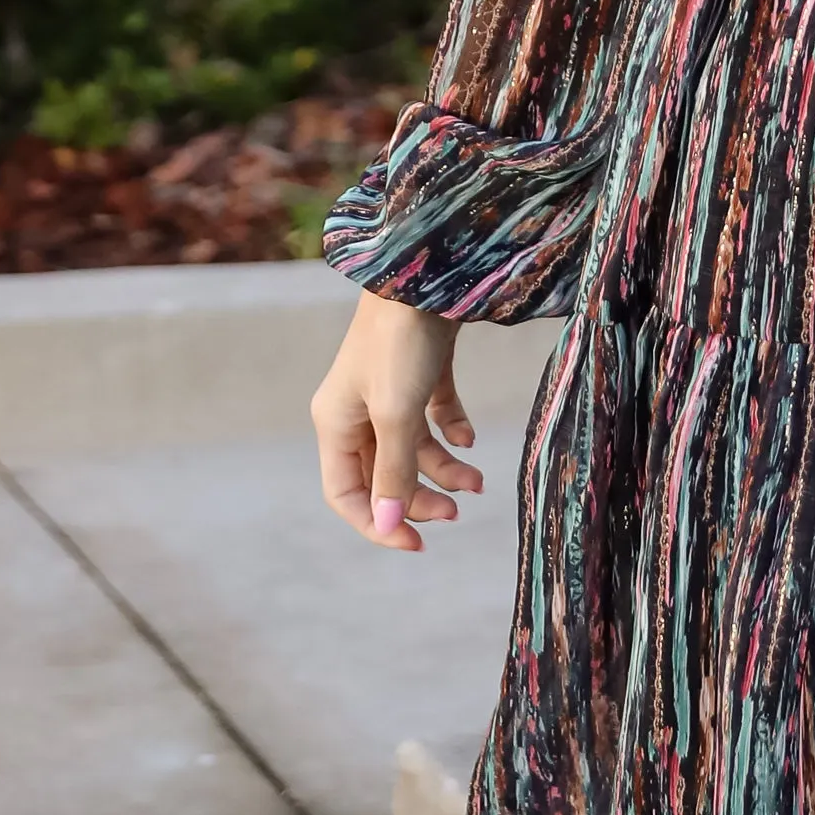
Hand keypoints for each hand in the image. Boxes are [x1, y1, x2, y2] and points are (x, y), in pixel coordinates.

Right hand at [313, 292, 482, 551]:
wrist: (427, 270)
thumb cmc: (401, 340)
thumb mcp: (396, 413)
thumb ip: (393, 471)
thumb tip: (388, 526)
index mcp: (336, 422)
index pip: (346, 492)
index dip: (377, 523)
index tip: (416, 544)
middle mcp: (357, 408)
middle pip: (383, 473)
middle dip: (418, 497)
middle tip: (457, 512)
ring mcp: (388, 387)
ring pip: (412, 447)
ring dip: (442, 469)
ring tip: (478, 482)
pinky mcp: (420, 367)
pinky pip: (432, 413)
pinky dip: (450, 430)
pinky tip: (469, 439)